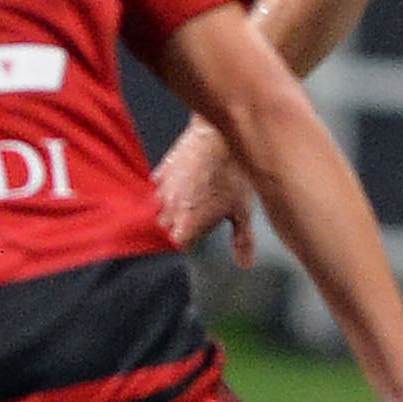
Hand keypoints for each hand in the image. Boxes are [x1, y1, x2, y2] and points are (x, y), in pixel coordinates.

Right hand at [154, 117, 259, 265]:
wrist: (219, 138)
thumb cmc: (233, 175)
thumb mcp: (242, 211)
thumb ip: (242, 240)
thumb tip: (245, 264)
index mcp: (188, 225)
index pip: (180, 246)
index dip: (190, 242)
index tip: (199, 238)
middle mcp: (170, 211)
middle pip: (166, 229)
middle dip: (177, 227)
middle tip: (194, 219)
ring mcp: (163, 190)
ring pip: (158, 208)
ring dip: (169, 208)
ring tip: (187, 201)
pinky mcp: (162, 170)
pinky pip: (157, 185)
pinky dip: (165, 188)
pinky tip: (180, 182)